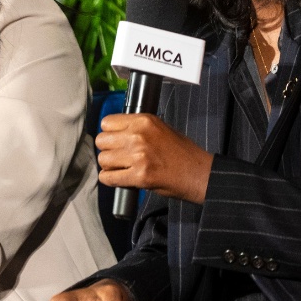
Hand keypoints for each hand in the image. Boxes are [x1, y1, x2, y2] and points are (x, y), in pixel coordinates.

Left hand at [96, 113, 212, 203]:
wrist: (198, 173)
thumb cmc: (181, 152)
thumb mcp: (160, 128)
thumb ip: (137, 128)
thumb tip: (114, 134)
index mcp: (144, 121)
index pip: (107, 123)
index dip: (109, 133)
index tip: (116, 141)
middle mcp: (139, 136)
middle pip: (101, 141)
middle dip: (108, 150)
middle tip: (119, 157)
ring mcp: (138, 156)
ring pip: (103, 160)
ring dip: (110, 166)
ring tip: (123, 168)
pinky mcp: (139, 176)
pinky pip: (109, 177)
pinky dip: (111, 180)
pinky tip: (121, 178)